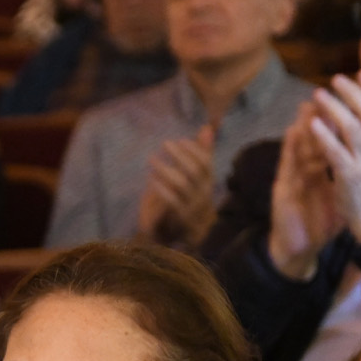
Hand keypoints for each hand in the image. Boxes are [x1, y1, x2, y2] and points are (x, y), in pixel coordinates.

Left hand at [138, 125, 215, 247]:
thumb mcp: (199, 175)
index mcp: (209, 180)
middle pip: (195, 171)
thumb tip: (206, 127)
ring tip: (152, 159)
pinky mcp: (181, 217)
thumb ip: (203, 152)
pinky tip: (151, 179)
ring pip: (183, 184)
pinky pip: (173, 201)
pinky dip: (162, 189)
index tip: (180, 140)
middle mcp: (204, 191)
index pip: (206, 162)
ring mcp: (193, 204)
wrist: (196, 233)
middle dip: (180, 156)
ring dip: (166, 170)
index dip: (195, 150)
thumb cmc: (194, 197)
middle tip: (165, 143)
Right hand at [267, 104, 343, 279]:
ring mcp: (292, 180)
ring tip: (308, 105)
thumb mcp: (339, 198)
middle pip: (313, 142)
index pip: (329, 146)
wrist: (298, 249)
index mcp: (320, 174)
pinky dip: (289, 149)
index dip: (335, 126)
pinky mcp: (282, 191)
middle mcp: (305, 173)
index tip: (345, 105)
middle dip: (319, 119)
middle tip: (324, 94)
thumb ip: (349, 179)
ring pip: (298, 149)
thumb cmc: (318, 225)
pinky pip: (287, 167)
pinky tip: (291, 133)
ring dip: (302, 127)